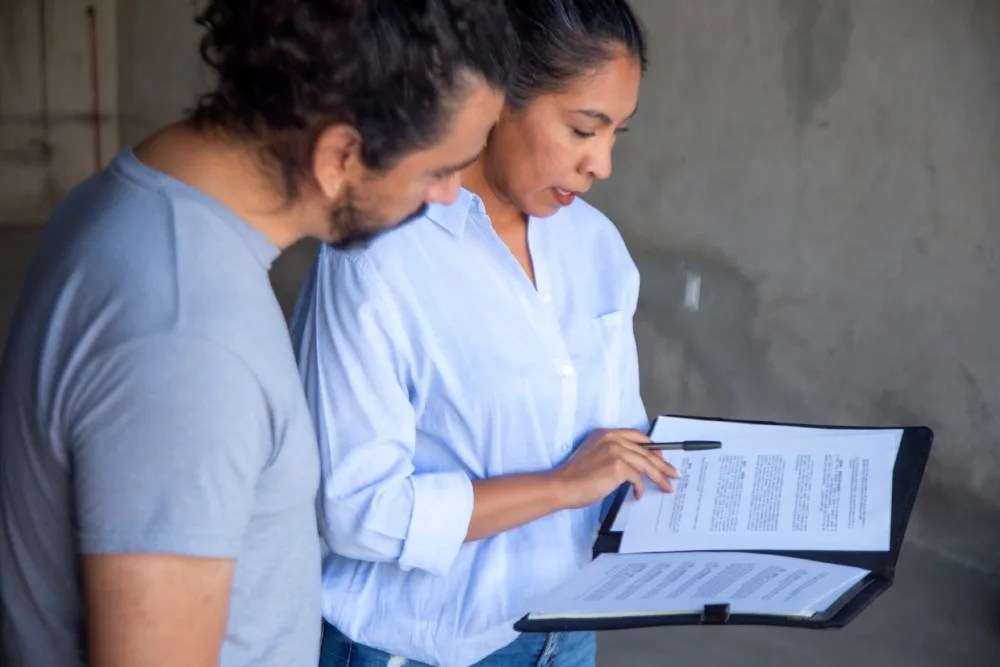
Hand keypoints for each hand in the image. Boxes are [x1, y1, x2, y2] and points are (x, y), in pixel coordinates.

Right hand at [550, 428, 680, 509]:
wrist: (562, 485)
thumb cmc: (574, 477)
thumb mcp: (594, 456)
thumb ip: (613, 454)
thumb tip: (633, 467)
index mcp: (605, 433)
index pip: (637, 436)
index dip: (652, 447)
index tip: (661, 458)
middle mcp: (612, 438)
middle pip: (646, 450)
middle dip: (662, 464)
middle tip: (673, 473)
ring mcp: (616, 450)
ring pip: (646, 464)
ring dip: (659, 477)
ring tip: (667, 486)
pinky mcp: (618, 466)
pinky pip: (638, 477)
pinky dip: (640, 488)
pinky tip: (638, 494)